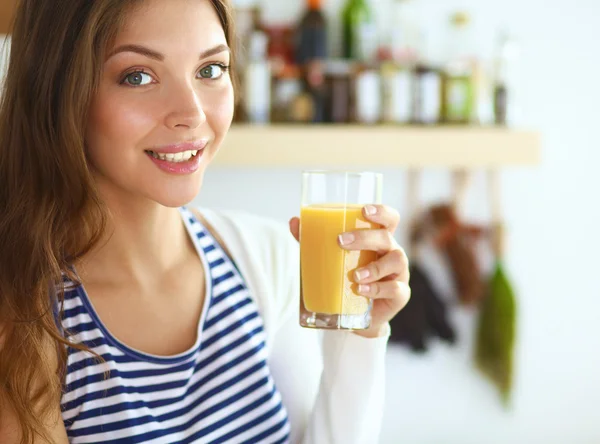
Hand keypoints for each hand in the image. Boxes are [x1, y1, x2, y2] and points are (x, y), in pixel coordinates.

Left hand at [289, 205, 410, 338]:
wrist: (356, 315)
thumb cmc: (346, 277)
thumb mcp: (330, 258)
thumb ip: (314, 240)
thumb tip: (294, 222)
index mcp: (379, 239)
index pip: (389, 219)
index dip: (381, 212)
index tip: (363, 211)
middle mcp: (392, 252)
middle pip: (387, 238)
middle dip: (365, 238)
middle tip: (342, 242)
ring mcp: (399, 274)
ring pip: (396, 261)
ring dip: (375, 267)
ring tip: (355, 275)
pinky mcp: (399, 295)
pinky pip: (395, 289)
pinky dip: (377, 289)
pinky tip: (361, 291)